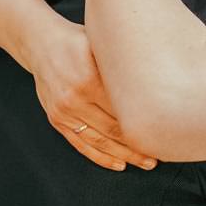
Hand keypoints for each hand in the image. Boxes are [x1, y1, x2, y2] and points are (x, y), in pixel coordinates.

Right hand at [30, 20, 157, 171]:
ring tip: (146, 162)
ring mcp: (64, 112)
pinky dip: (101, 157)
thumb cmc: (78, 41)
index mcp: (89, 79)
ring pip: (99, 141)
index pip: (122, 109)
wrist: (41, 44)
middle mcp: (74, 99)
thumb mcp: (101, 45)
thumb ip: (122, 63)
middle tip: (161, 152)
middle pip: (113, 129)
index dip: (144, 122)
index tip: (163, 130)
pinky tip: (119, 164)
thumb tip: (156, 78)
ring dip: (124, 155)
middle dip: (138, 144)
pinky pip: (81, 144)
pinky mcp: (57, 120)